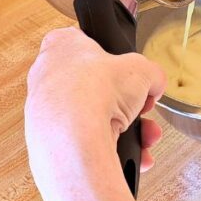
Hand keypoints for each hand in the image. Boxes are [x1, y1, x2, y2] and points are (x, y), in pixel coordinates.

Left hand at [25, 27, 164, 176]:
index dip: (114, 61)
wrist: (71, 137)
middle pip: (97, 89)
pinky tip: (131, 155)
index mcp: (61, 46)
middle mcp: (48, 78)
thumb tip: (154, 84)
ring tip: (145, 137)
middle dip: (128, 104)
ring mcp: (46, 112)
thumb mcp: (141, 69)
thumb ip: (151, 74)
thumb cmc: (93, 91)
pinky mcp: (51, 141)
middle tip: (142, 108)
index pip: (88, 45)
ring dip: (127, 130)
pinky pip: (87, 144)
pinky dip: (112, 151)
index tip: (130, 75)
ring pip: (94, 119)